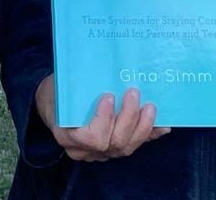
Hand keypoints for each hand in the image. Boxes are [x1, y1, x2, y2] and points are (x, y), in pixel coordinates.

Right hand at [34, 74, 169, 161]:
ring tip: (150, 107)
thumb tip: (98, 61)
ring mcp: (99, 153)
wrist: (52, 105)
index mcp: (66, 134)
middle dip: (128, 118)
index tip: (109, 97)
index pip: (91, 137)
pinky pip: (133, 145)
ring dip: (142, 127)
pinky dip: (149, 135)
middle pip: (113, 143)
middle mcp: (83, 150)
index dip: (104, 120)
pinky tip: (163, 126)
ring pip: (125, 148)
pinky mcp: (112, 149)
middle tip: (134, 93)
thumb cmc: (56, 92)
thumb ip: (75, 83)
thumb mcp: (60, 87)